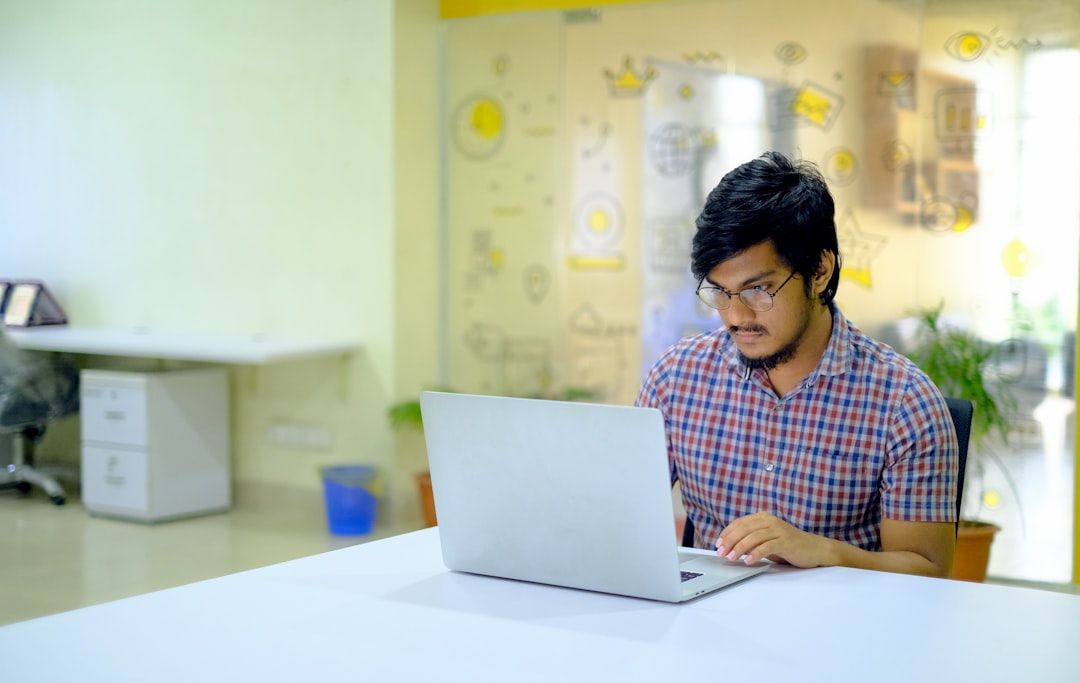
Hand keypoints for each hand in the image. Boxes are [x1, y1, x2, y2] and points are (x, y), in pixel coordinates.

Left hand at [714, 512, 829, 567]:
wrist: (814, 549)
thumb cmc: (788, 546)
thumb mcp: (766, 541)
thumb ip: (751, 541)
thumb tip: (730, 548)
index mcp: (763, 518)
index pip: (740, 523)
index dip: (727, 533)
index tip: (717, 544)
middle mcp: (770, 521)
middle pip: (744, 528)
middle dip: (730, 540)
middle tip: (721, 552)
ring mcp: (778, 530)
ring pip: (754, 536)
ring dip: (740, 548)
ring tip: (731, 558)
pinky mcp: (786, 541)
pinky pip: (767, 546)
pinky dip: (756, 554)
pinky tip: (749, 561)